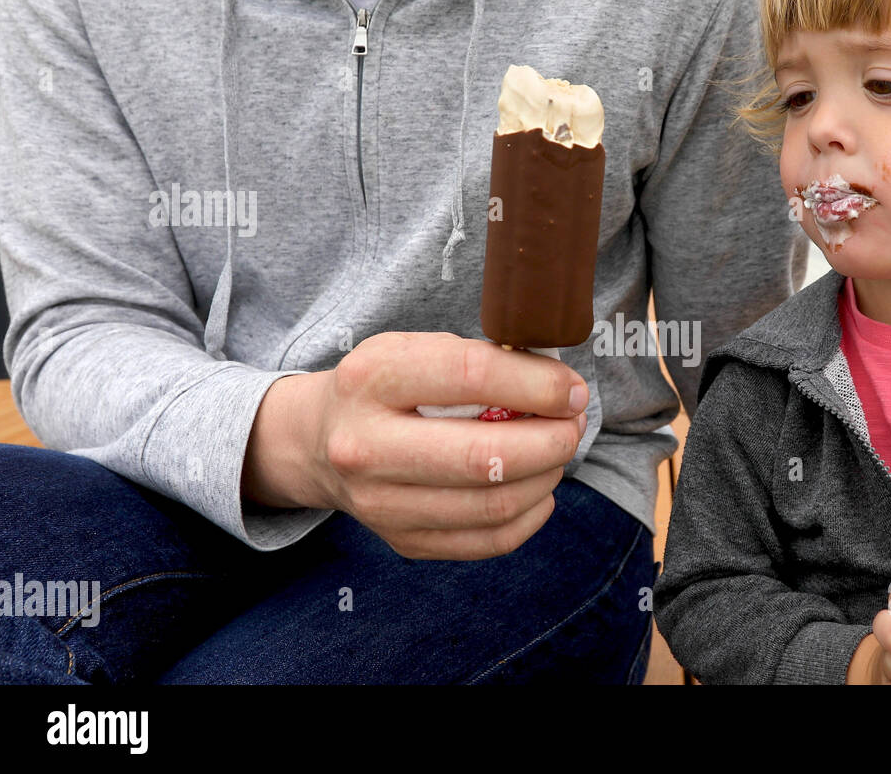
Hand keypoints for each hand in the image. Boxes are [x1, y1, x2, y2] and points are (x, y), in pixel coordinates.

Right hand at [242, 332, 588, 559]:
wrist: (317, 441)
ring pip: (494, 505)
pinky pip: (489, 540)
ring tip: (556, 452)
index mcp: (372, 378)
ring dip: (547, 477)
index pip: (472, 377)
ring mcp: (381, 503)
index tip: (570, 389)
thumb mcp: (415, 349)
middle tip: (572, 425)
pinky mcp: (402, 541)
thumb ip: (481, 360)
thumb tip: (561, 388)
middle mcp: (366, 446)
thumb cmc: (384, 387)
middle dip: (552, 441)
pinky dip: (531, 514)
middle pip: (486, 458)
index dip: (538, 385)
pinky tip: (537, 488)